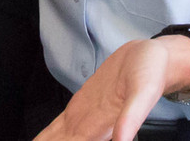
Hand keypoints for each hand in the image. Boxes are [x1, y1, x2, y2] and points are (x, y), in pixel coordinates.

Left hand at [35, 36, 189, 140]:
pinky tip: (39, 140)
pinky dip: (48, 136)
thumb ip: (131, 118)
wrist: (149, 57)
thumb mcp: (143, 93)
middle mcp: (88, 128)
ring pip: (57, 138)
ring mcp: (81, 118)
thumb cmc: (150, 74)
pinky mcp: (79, 107)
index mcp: (98, 128)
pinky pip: (58, 128)